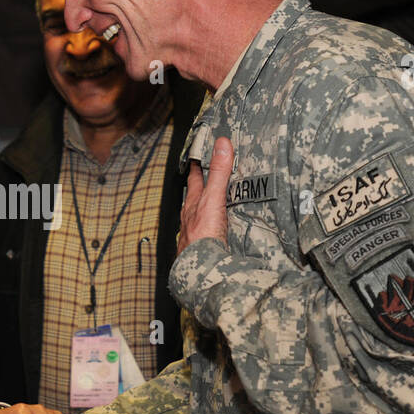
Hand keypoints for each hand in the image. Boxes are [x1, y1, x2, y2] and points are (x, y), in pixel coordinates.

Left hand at [178, 137, 233, 253]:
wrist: (200, 268)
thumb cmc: (201, 236)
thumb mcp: (212, 199)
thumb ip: (218, 173)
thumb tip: (221, 145)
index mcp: (193, 202)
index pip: (194, 177)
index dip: (196, 164)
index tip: (198, 153)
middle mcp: (191, 216)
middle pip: (196, 196)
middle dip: (202, 185)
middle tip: (207, 174)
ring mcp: (196, 231)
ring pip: (201, 213)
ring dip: (208, 206)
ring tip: (216, 199)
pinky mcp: (204, 244)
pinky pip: (209, 229)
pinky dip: (214, 224)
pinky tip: (220, 228)